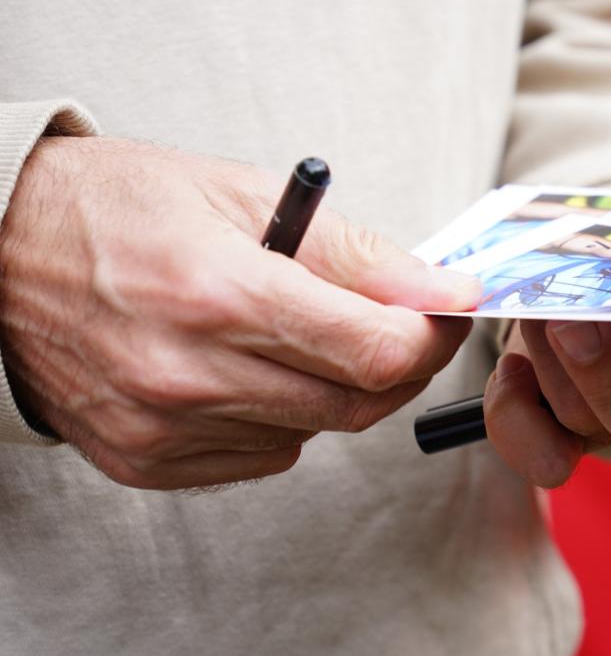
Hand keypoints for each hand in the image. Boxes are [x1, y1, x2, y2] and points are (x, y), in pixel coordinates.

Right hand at [0, 137, 479, 489]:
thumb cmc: (119, 206)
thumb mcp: (243, 193)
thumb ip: (354, 251)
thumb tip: (443, 289)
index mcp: (219, 293)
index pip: (376, 350)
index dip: (431, 333)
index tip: (446, 309)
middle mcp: (188, 374)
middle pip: (358, 402)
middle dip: (398, 361)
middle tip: (395, 320)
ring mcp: (161, 428)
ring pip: (314, 430)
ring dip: (334, 386)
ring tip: (297, 329)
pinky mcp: (143, 461)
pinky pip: (263, 456)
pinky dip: (282, 416)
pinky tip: (250, 367)